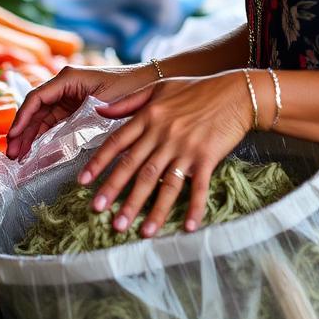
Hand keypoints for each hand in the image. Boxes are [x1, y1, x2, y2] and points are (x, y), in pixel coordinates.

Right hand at [6, 64, 158, 159]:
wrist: (150, 85)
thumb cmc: (130, 89)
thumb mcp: (105, 104)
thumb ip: (81, 118)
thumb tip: (58, 141)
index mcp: (68, 78)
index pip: (36, 98)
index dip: (22, 119)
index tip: (13, 138)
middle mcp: (64, 85)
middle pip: (35, 110)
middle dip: (22, 132)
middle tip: (12, 155)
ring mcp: (69, 96)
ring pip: (42, 118)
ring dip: (29, 137)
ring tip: (19, 158)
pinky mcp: (75, 108)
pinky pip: (53, 122)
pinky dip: (43, 137)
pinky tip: (35, 152)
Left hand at [78, 72, 251, 236]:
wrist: (236, 92)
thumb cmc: (197, 89)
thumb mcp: (159, 88)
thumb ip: (128, 101)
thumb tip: (99, 109)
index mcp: (149, 117)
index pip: (117, 143)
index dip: (98, 163)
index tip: (83, 182)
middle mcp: (163, 134)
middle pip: (135, 167)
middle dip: (115, 192)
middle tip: (98, 212)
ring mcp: (185, 148)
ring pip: (162, 182)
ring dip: (149, 208)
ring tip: (135, 230)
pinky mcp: (207, 158)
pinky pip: (199, 188)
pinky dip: (194, 208)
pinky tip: (187, 227)